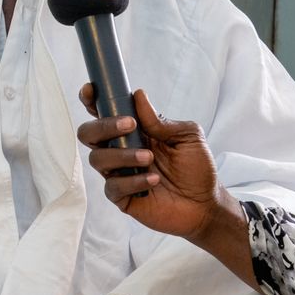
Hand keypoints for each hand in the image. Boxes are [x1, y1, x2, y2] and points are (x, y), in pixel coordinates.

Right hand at [77, 85, 228, 239]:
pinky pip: (112, 186)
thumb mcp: (187, 136)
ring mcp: (117, 173)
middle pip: (88, 133)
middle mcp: (119, 150)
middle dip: (103, 126)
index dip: (91, 100)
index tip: (91, 90)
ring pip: (97, 159)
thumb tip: (138, 96)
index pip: (102, 112)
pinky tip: (152, 180)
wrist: (206, 204)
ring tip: (149, 158)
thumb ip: (161, 121)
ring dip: (122, 155)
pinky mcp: (121, 196)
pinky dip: (132, 181)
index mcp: (131, 132)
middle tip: (130, 126)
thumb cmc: (196, 168)